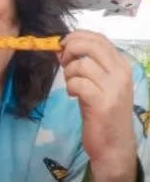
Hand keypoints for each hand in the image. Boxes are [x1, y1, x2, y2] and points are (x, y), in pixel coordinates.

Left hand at [60, 31, 136, 181]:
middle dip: (70, 49)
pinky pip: (77, 83)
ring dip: (69, 73)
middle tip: (64, 63)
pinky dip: (70, 87)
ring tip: (72, 85)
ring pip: (81, 64)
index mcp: (122, 66)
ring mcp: (114, 88)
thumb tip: (59, 47)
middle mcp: (121, 73)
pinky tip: (74, 96)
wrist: (114, 145)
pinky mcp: (102, 102)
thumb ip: (84, 65)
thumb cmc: (102, 112)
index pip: (99, 38)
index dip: (77, 36)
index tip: (63, 44)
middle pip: (90, 45)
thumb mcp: (97, 84)